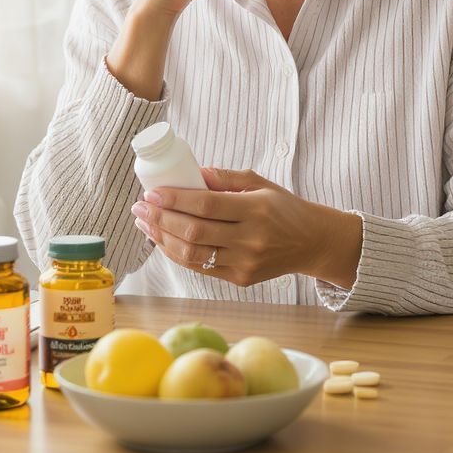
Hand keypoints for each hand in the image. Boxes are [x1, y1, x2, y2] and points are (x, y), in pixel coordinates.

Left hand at [130, 167, 362, 288]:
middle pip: (194, 231)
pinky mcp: (241, 280)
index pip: (206, 205)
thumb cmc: (284, 208)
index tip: (152, 192)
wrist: (312, 242)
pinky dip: (178, 254)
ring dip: (162, 238)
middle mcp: (251, 239)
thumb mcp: (260, 183)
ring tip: (145, 223)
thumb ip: (225, 178)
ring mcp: (245, 263)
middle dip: (160, 218)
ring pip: (193, 254)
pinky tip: (163, 240)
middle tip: (140, 206)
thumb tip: (190, 172)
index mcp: (256, 210)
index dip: (175, 199)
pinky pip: (201, 267)